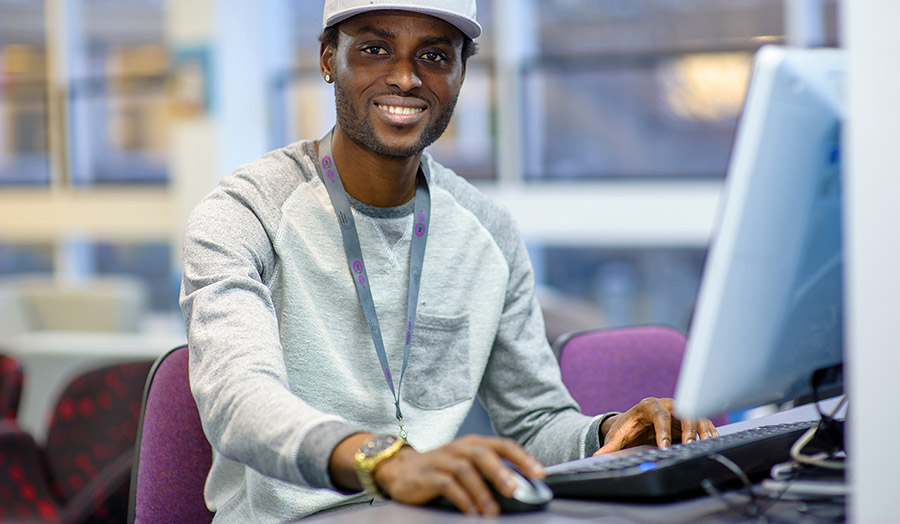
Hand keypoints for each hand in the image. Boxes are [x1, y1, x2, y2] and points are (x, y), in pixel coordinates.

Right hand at [373, 435, 543, 515]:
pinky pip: (447, 485)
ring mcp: (442, 460)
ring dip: (482, 492)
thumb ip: (491, 471)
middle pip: (482, 454)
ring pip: (465, 470)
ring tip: (492, 511)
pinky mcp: (427, 475)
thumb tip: (522, 487)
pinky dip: (462, 499)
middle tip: (516, 491)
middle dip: (501, 472)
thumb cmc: (442, 469)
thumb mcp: (468, 465)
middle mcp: (459, 448)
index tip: (539, 474)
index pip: (502, 444)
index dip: (522, 458)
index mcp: (474, 443)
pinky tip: (471, 512)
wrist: (401, 470)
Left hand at [594, 397, 717, 455]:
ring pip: (696, 416)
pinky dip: (708, 432)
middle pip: (682, 412)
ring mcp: (680, 411)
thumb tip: (597, 457)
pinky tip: (712, 442)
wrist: (635, 424)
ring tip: (705, 444)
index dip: (663, 430)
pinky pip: (703, 423)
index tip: (665, 446)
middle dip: (687, 429)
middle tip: (689, 446)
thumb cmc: (628, 428)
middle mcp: (667, 405)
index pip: (659, 415)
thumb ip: (610, 447)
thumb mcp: (618, 436)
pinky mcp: (690, 419)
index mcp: (648, 405)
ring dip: (702, 430)